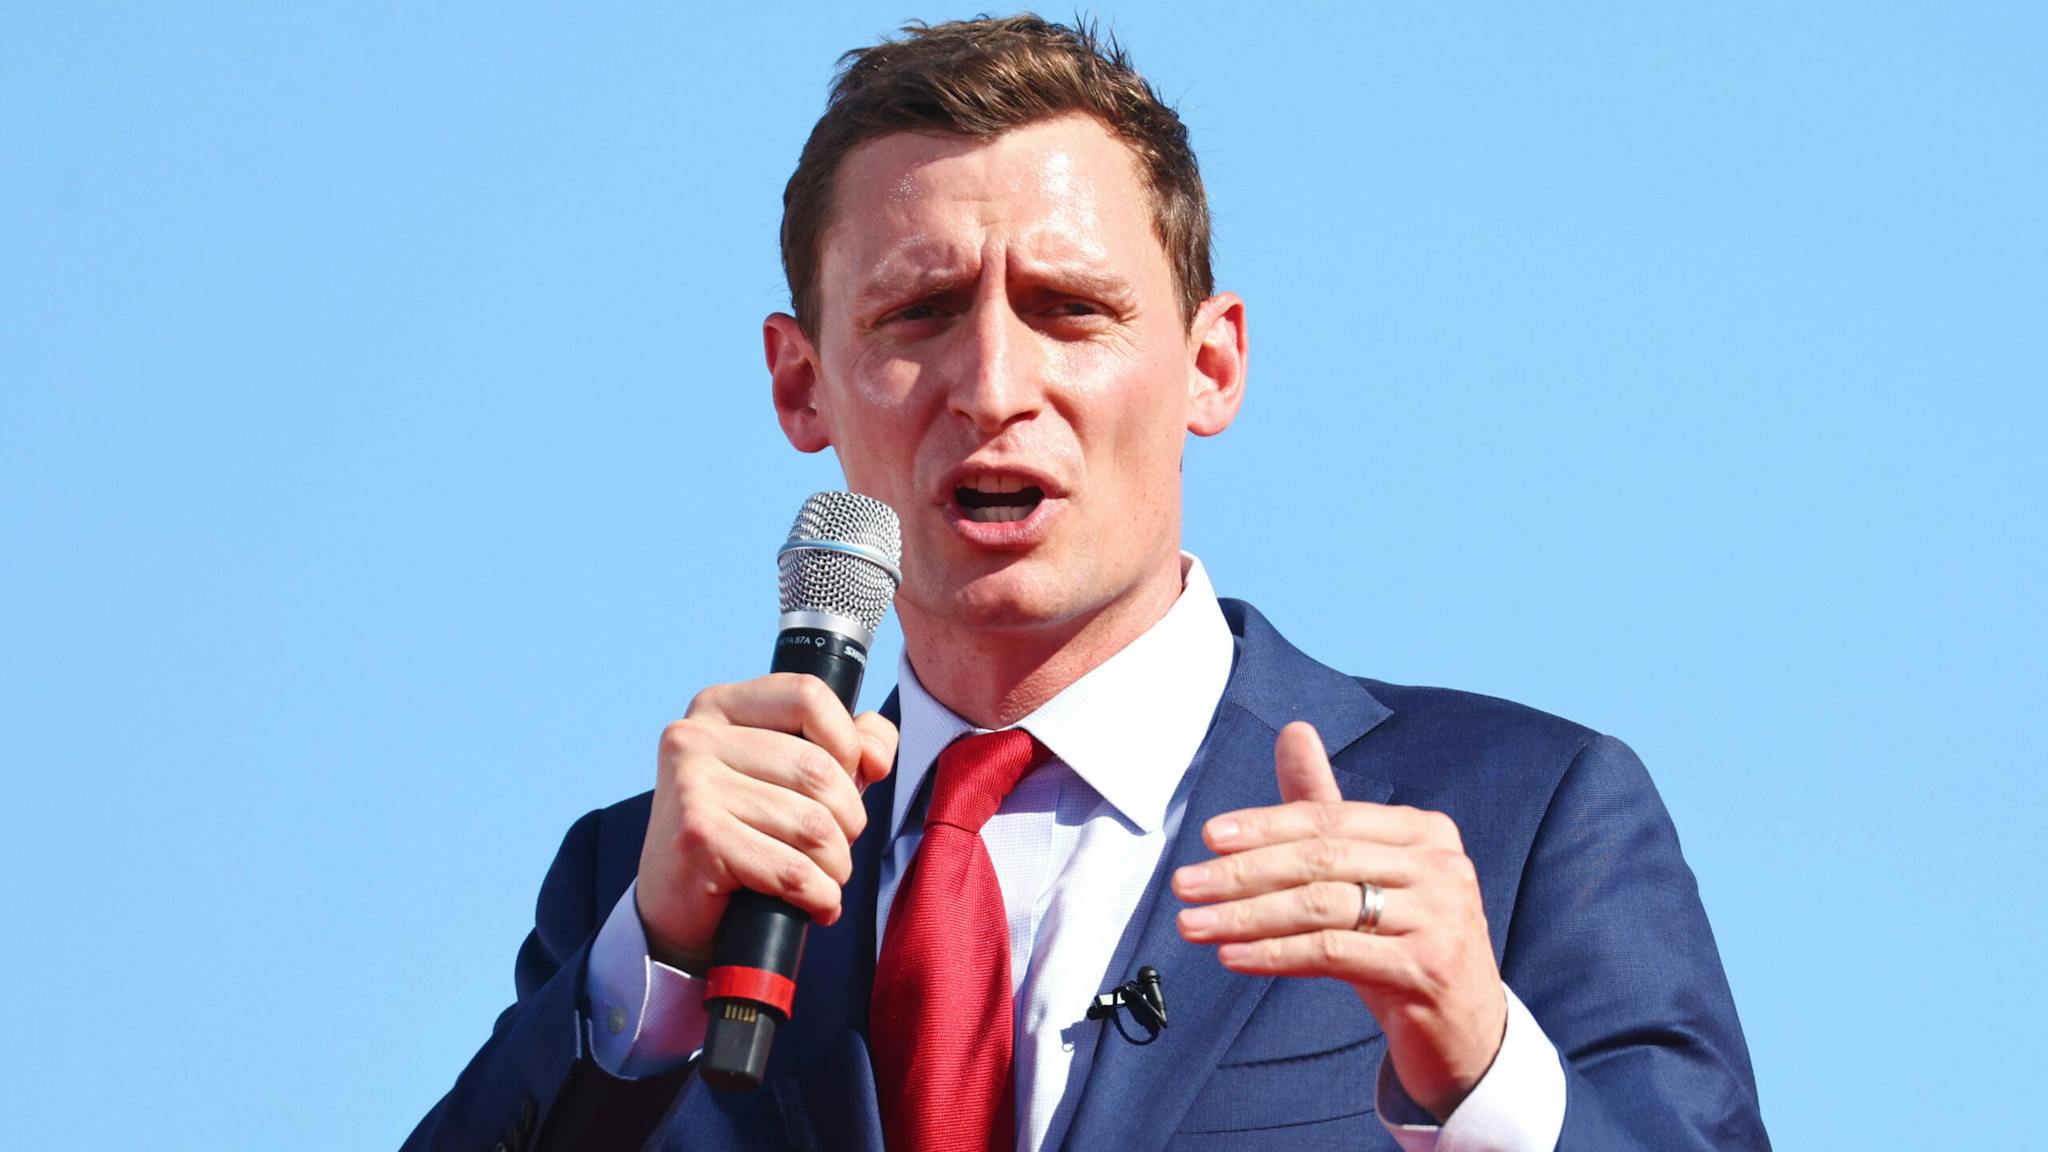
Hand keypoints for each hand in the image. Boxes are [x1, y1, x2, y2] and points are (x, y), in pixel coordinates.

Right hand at [636, 673, 898, 971]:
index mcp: (719, 707)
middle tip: (835, 847)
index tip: (850, 779)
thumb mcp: (789, 776)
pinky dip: (819, 895)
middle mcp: (695, 737)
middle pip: (818, 768)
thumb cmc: (743, 833)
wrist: (676, 907)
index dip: (847, 741)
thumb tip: (876, 753)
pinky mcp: (697, 840)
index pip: (807, 695)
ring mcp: (692, 787)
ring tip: (825, 878)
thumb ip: (845, 744)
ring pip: (812, 824)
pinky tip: (815, 904)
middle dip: (848, 820)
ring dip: (836, 865)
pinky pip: (792, 870)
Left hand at [1172, 721, 1506, 1119]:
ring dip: (1245, 916)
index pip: (1329, 818)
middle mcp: (1441, 865)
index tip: (1208, 837)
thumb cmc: (1402, 939)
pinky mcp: (1427, 968)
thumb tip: (1293, 729)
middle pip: (1320, 859)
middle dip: (1243, 871)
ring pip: (1321, 906)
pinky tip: (1232, 956)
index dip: (1265, 825)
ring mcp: (1441, 917)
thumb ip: (1326, 806)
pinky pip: (1333, 952)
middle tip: (1184, 884)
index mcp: (1425, 830)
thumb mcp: (1367, 872)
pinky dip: (1274, 953)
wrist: (1464, 1028)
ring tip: (1193, 924)